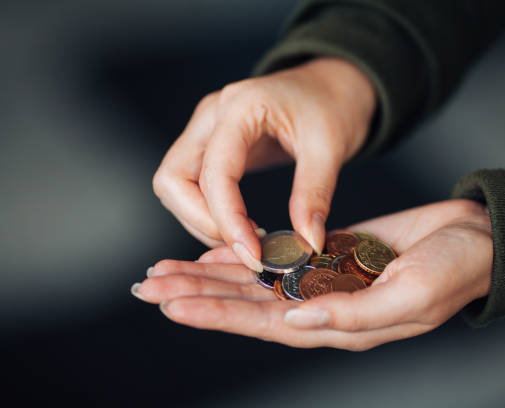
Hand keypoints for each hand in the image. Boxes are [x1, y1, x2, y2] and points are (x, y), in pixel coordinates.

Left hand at [132, 200, 492, 349]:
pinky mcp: (327, 251)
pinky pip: (277, 255)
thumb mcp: (410, 297)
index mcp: (337, 323)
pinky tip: (215, 250)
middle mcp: (321, 305)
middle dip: (197, 294)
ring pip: (254, 279)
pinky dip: (244, 252)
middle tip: (148, 286)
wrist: (474, 238)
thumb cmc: (453, 270)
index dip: (217, 314)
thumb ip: (353, 314)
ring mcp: (323, 277)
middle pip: (246, 303)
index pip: (264, 323)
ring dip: (210, 274)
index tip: (173, 304)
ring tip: (166, 271)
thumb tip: (297, 322)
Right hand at [152, 57, 375, 270]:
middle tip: (245, 248)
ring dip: (200, 221)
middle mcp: (212, 115)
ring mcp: (205, 129)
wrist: (329, 87)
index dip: (228, 219)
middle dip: (202, 222)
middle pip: (173, 179)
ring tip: (246, 241)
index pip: (215, 171)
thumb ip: (315, 194)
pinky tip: (240, 227)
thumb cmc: (331, 107)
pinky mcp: (209, 145)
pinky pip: (189, 185)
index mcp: (241, 106)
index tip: (254, 254)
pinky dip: (206, 212)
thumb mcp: (331, 147)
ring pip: (173, 185)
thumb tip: (306, 244)